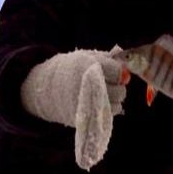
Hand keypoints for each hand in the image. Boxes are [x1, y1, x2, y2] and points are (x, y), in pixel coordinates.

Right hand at [21, 50, 128, 168]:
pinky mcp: (84, 116)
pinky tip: (100, 103)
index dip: (120, 73)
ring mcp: (86, 102)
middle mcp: (88, 84)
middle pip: (120, 90)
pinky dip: (108, 110)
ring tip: (104, 94)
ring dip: (115, 100)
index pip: (118, 71)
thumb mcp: (86, 57)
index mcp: (89, 65)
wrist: (45, 88)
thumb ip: (108, 59)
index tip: (115, 73)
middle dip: (119, 87)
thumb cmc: (70, 69)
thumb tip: (127, 67)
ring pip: (116, 105)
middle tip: (111, 84)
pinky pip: (108, 115)